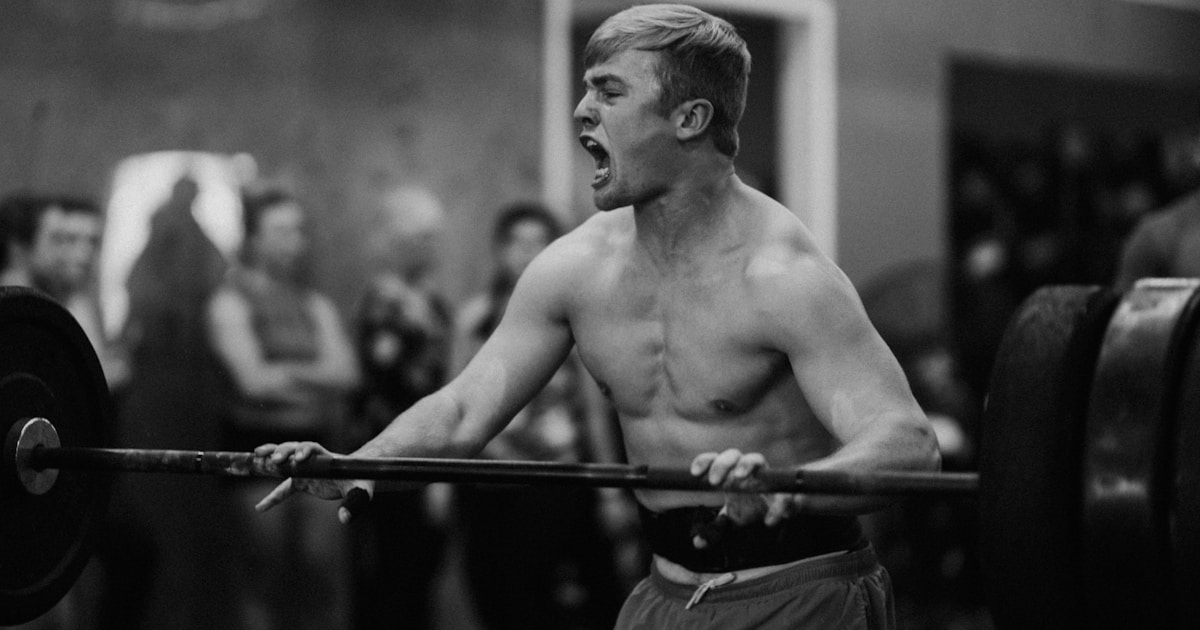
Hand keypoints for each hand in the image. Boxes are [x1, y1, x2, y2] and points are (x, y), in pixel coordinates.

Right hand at [252, 441, 373, 523]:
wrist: (356, 478)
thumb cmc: (361, 481)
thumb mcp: (361, 491)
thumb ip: (354, 503)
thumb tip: (344, 518)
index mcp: (327, 459)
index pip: (315, 449)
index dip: (306, 450)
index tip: (300, 457)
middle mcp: (313, 460)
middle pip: (295, 449)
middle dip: (284, 452)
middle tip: (275, 460)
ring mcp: (305, 470)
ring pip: (285, 461)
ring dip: (271, 458)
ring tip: (258, 457)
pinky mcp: (301, 482)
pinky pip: (283, 489)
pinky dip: (272, 498)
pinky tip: (260, 508)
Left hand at [690, 449, 805, 541]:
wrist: (780, 511)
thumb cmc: (751, 509)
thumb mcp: (732, 520)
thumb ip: (715, 530)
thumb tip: (697, 542)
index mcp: (730, 475)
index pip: (714, 460)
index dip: (704, 462)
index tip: (694, 473)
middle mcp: (747, 471)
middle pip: (732, 455)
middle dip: (722, 464)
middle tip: (714, 482)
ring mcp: (765, 477)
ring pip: (757, 459)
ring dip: (747, 464)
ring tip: (739, 476)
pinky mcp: (783, 491)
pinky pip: (782, 494)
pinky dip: (778, 507)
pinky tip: (769, 521)